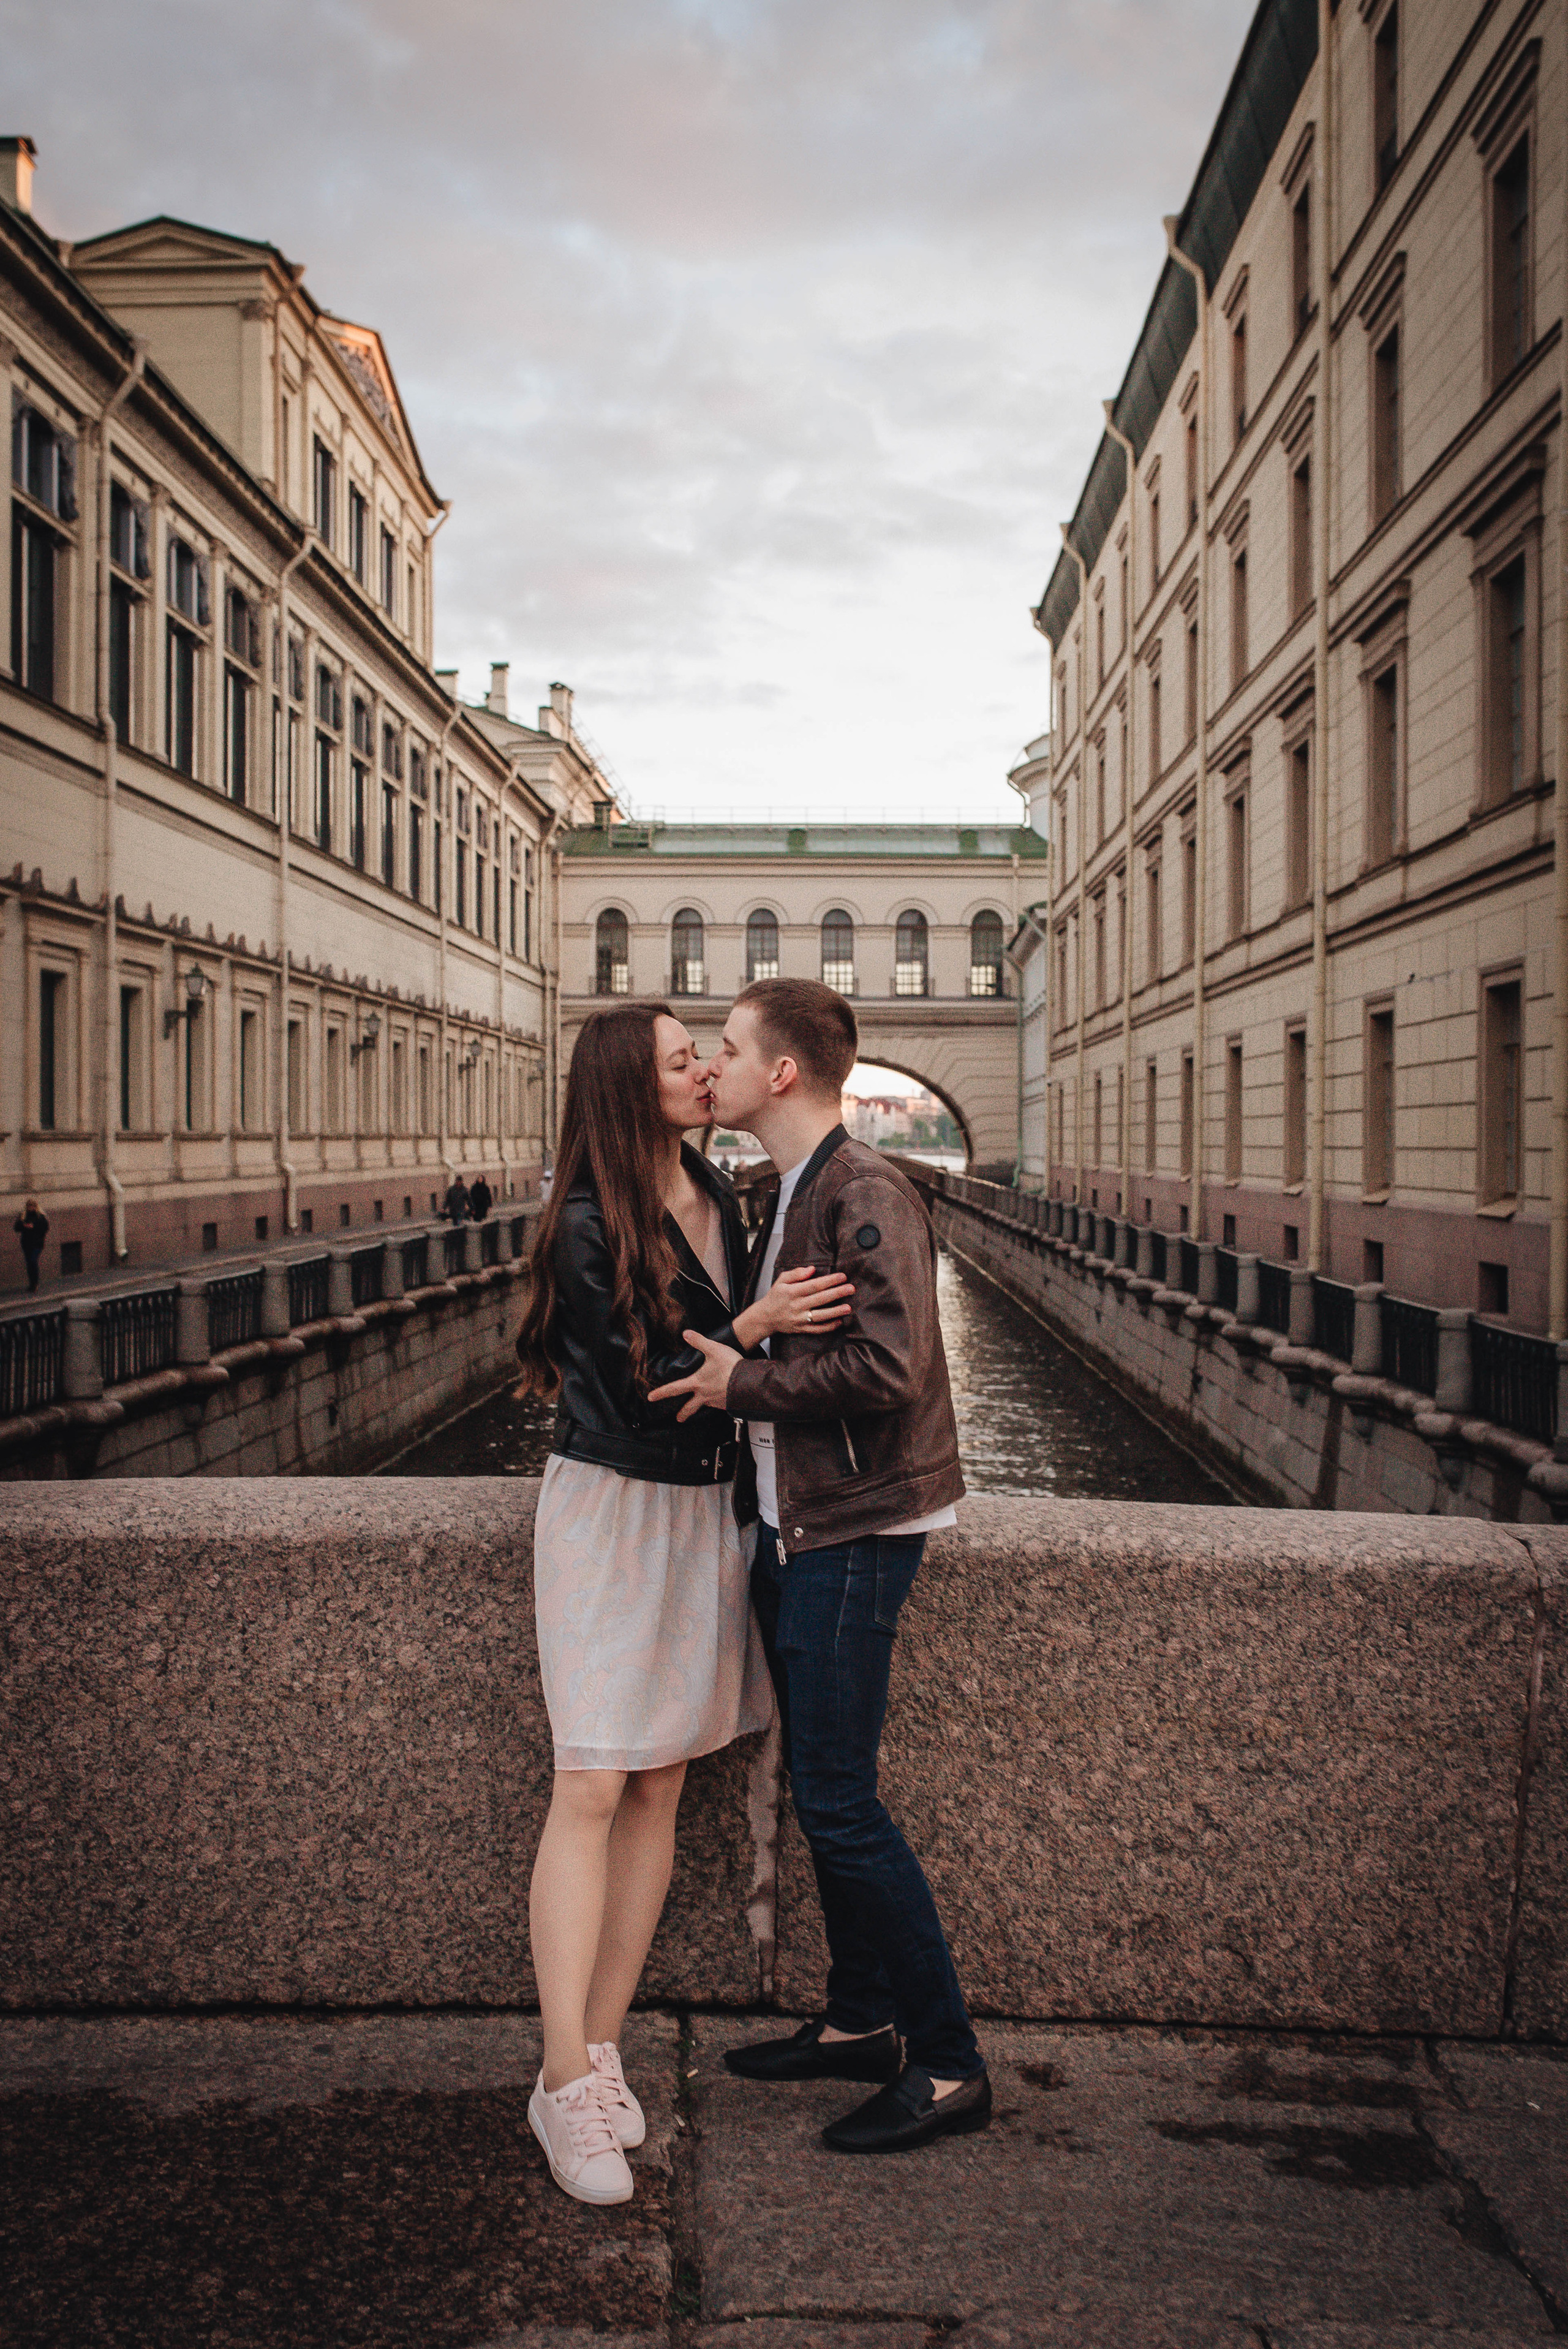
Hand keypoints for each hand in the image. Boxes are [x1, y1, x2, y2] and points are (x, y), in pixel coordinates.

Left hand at [648, 1330, 742, 1421]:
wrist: (749, 1382)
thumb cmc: (731, 1367)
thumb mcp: (713, 1349)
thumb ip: (699, 1341)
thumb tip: (686, 1333)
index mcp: (697, 1383)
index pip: (674, 1388)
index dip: (661, 1393)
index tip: (651, 1398)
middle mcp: (705, 1395)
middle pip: (689, 1408)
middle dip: (683, 1414)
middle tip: (679, 1418)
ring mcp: (716, 1401)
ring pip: (706, 1406)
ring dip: (702, 1408)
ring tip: (702, 1407)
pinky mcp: (727, 1404)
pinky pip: (720, 1405)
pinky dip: (718, 1402)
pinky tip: (722, 1398)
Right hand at [736, 1264, 854, 1347]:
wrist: (765, 1317)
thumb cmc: (775, 1296)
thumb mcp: (781, 1280)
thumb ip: (796, 1273)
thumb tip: (812, 1269)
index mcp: (792, 1292)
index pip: (814, 1285)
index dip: (829, 1281)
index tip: (842, 1276)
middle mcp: (796, 1305)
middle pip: (820, 1299)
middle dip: (837, 1293)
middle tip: (851, 1289)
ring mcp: (799, 1319)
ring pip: (820, 1316)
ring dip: (835, 1312)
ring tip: (848, 1307)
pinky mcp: (801, 1329)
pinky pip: (816, 1329)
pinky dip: (828, 1327)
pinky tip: (839, 1322)